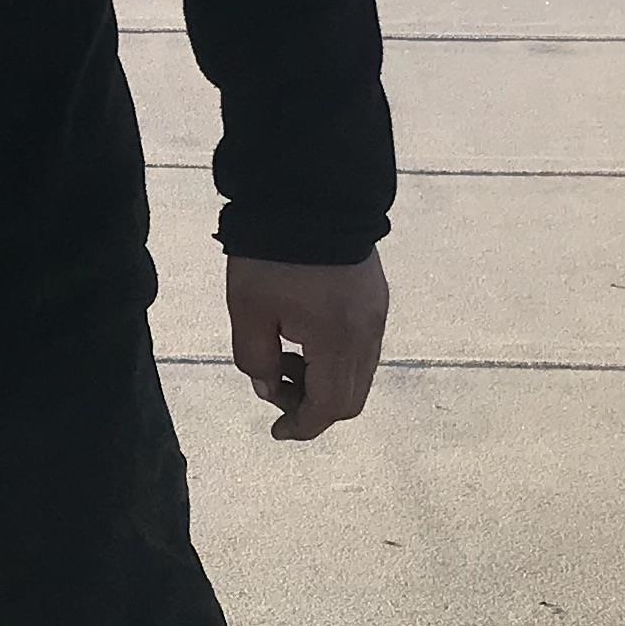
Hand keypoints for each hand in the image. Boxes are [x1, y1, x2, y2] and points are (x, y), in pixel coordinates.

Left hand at [225, 252, 387, 443]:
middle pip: (350, 398)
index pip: (329, 407)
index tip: (277, 431)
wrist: (310, 194)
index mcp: (338, 341)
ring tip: (284, 355)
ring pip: (358, 373)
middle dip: (312, 405)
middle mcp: (367, 334)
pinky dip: (335, 357)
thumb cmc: (272, 254)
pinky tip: (303, 335)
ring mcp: (376, 314)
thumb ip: (255, 360)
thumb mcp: (248, 311)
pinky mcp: (376, 297)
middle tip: (276, 388)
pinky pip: (361, 347)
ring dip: (323, 380)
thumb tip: (268, 386)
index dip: (302, 426)